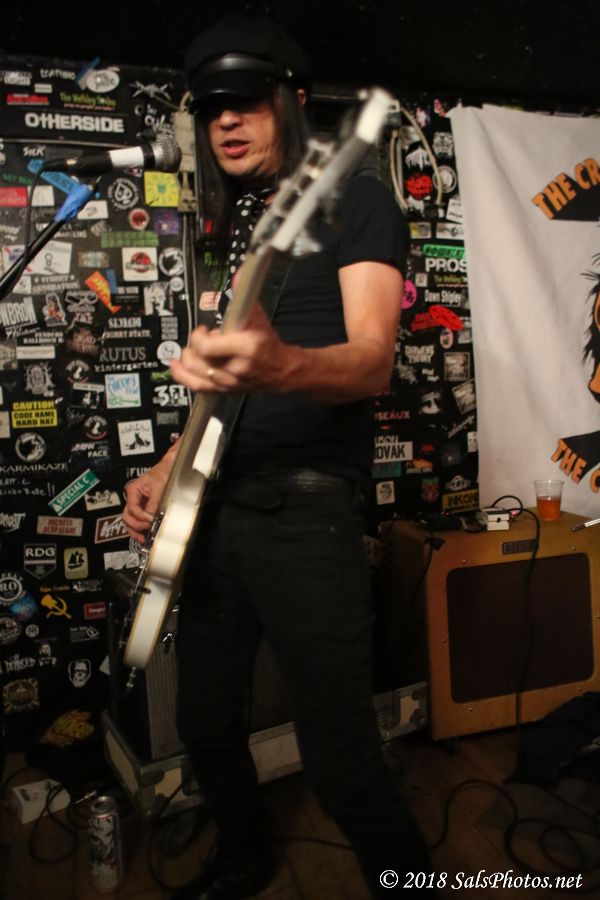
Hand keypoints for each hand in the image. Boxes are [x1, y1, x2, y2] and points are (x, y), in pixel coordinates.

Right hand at [122, 467, 168, 542]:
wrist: (171, 467)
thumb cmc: (164, 472)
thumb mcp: (159, 488)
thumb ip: (154, 504)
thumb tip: (151, 518)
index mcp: (133, 491)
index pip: (132, 509)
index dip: (141, 517)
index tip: (150, 520)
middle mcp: (134, 498)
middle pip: (127, 518)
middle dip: (135, 527)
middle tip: (145, 533)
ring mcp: (139, 504)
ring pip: (131, 521)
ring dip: (137, 530)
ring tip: (143, 539)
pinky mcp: (145, 508)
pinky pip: (140, 520)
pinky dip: (142, 528)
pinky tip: (146, 534)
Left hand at [170, 302, 291, 393]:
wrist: (280, 370)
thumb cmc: (267, 345)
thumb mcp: (259, 319)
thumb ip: (245, 298)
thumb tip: (240, 275)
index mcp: (245, 348)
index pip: (207, 347)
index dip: (198, 336)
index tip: (204, 329)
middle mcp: (235, 367)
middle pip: (198, 360)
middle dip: (194, 345)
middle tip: (201, 338)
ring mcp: (228, 382)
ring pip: (194, 373)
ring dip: (188, 358)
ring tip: (192, 349)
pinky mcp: (224, 390)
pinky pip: (197, 386)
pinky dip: (183, 375)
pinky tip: (176, 366)